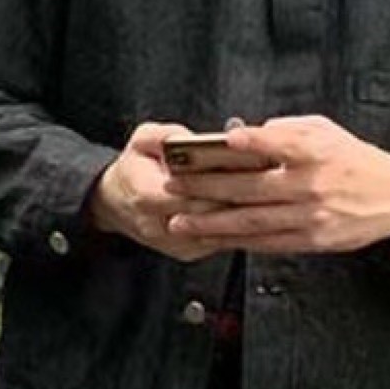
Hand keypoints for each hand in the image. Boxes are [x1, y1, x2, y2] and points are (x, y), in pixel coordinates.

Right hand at [89, 123, 261, 265]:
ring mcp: (177, 244)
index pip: (189, 194)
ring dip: (246, 212)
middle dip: (240, 195)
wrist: (118, 205)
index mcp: (145, 196)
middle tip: (270, 177)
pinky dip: (241, 222)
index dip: (219, 181)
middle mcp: (161, 227)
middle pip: (211, 214)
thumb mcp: (139, 141)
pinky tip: (261, 206)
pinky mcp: (191, 252)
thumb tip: (183, 138)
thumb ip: (159, 136)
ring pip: (221, 231)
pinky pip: (222, 240)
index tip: (247, 165)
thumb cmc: (135, 168)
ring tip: (272, 189)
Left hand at [154, 116, 389, 256]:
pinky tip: (212, 237)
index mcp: (316, 152)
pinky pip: (265, 242)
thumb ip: (286, 130)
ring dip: (211, 222)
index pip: (277, 143)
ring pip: (251, 221)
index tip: (220, 140)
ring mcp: (309, 217)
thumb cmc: (355, 160)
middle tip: (173, 187)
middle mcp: (311, 185)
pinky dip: (236, 240)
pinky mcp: (311, 241)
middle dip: (206, 188)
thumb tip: (244, 134)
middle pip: (250, 187)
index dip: (249, 141)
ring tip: (180, 221)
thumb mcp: (327, 132)